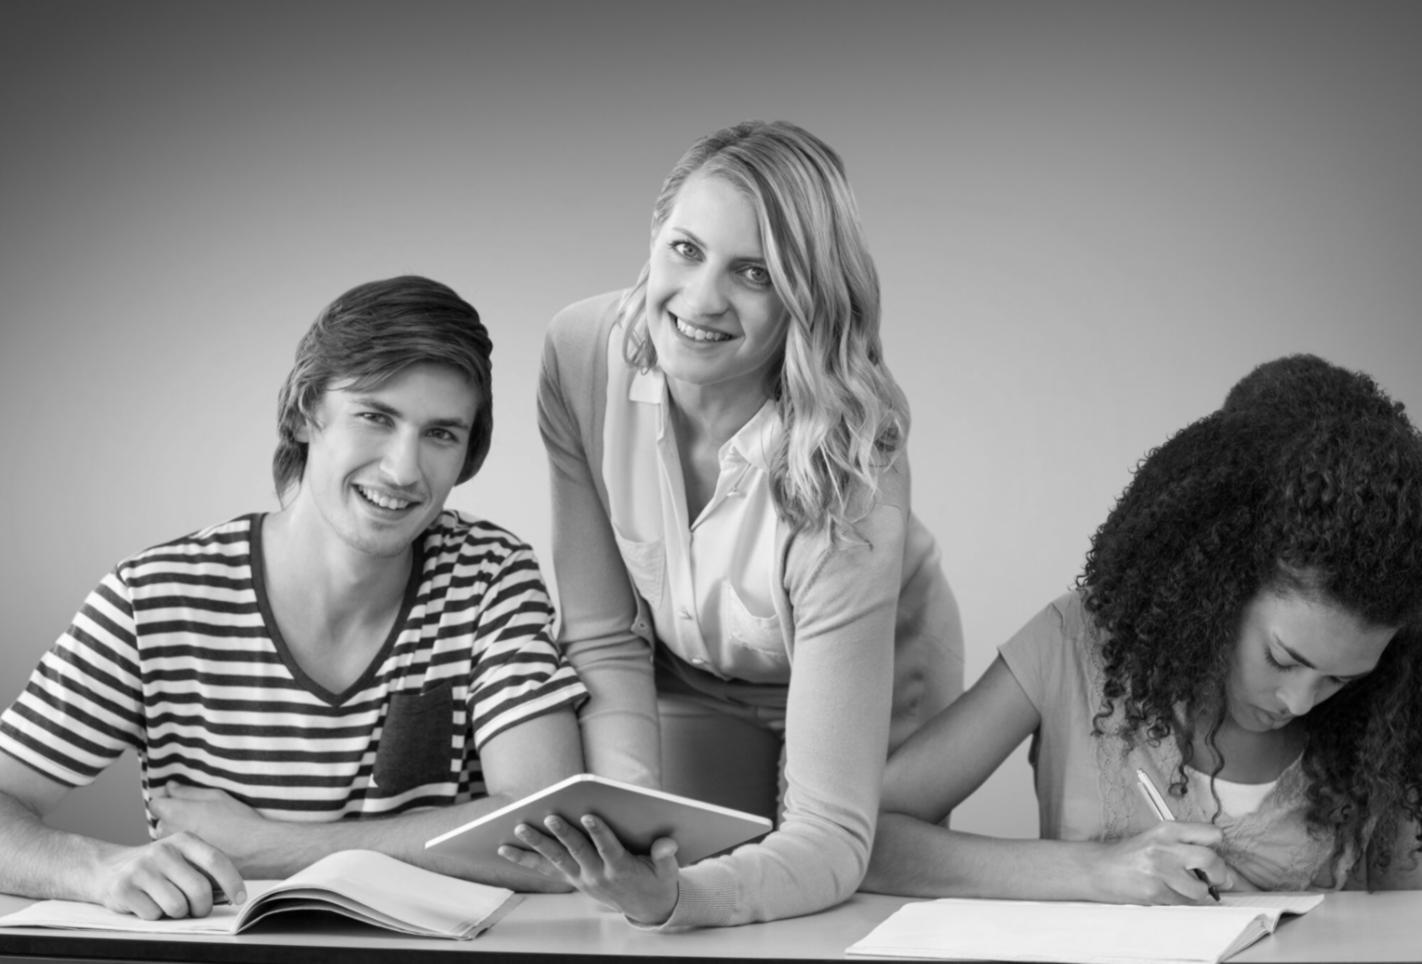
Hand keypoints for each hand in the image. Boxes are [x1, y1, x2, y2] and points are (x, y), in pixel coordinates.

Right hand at [93, 833, 244, 919]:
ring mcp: (141, 869)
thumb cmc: (155, 867)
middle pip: (199, 890)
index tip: (239, 899)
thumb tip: (230, 893)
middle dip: (202, 907)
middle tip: (197, 910)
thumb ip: (203, 870)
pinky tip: (146, 903)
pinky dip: (154, 916)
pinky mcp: (123, 888)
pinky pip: (153, 915)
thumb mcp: (180, 858)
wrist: (105, 868)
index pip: (215, 860)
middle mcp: (162, 851)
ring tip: (167, 903)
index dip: (232, 881)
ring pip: (177, 906)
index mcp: (182, 840)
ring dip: (177, 913)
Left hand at [150, 784, 274, 874]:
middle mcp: (168, 833)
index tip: (181, 803)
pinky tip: (206, 849)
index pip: (155, 804)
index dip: (168, 802)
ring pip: (169, 841)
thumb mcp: (215, 796)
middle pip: (161, 823)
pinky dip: (187, 854)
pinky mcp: (182, 868)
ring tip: (204, 836)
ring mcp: (174, 853)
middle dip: (173, 820)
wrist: (255, 850)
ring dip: (178, 838)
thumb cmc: (238, 820)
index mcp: (174, 812)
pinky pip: (179, 857)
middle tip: (197, 820)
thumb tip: (170, 787)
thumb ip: (187, 791)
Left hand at [498, 814, 679, 925]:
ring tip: (519, 828)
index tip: (589, 816)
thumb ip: (665, 856)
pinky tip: (506, 850)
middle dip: (562, 834)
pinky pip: (545, 869)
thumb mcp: (667, 871)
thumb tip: (667, 843)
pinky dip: (525, 859)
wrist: (646, 908)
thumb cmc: (656, 881)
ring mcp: (582, 878)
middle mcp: (597, 875)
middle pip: (577, 852)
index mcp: (621, 869)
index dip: (599, 832)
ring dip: (536, 844)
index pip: (608, 848)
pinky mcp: (572, 879)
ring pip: (555, 860)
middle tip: (549, 816)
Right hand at [1090, 821, 1234, 903]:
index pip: (1211, 834)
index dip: (1217, 848)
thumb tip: (1224, 871)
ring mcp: (1160, 871)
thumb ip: (1187, 847)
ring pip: (1200, 890)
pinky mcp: (1155, 892)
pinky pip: (1183, 904)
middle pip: (1212, 860)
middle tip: (1212, 880)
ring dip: (1195, 894)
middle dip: (1218, 875)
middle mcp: (1165, 847)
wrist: (1098, 869)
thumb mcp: (1157, 839)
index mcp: (1167, 829)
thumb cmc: (1129, 855)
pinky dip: (1179, 902)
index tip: (1214, 857)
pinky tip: (1164, 893)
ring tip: (1178, 887)